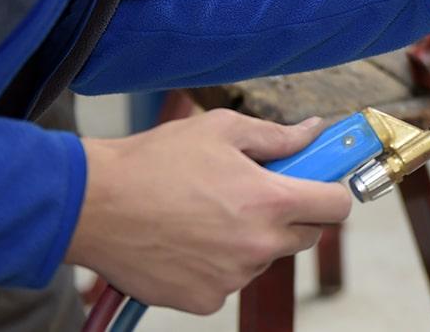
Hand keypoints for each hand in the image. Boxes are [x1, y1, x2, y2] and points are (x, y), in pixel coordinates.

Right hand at [66, 110, 351, 313]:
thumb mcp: (222, 130)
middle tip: (257, 194)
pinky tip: (188, 238)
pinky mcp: (203, 300)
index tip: (318, 184)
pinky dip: (217, 264)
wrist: (92, 205)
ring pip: (263, 258)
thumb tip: (313, 131)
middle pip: (306, 236)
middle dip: (292, 216)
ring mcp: (231, 278)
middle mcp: (257, 246)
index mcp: (270, 202)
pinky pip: (228, 281)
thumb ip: (276, 136)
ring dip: (251, 240)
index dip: (331, 191)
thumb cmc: (154, 161)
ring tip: (208, 213)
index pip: (337, 207)